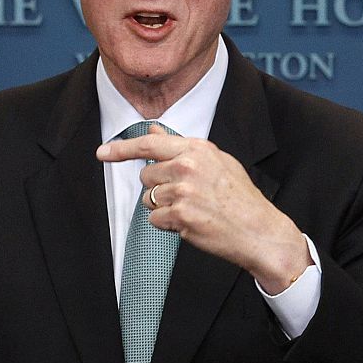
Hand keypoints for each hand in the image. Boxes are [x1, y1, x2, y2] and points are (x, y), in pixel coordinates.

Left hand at [98, 130, 309, 293]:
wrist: (260, 231)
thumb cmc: (239, 198)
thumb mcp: (216, 162)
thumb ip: (181, 146)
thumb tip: (155, 130)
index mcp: (197, 149)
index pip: (150, 143)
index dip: (121, 148)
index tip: (103, 152)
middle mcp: (188, 166)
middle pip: (146, 175)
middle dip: (158, 188)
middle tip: (186, 196)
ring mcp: (184, 190)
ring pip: (149, 199)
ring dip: (163, 208)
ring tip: (192, 210)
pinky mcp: (181, 215)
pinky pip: (155, 219)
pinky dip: (168, 225)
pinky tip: (191, 224)